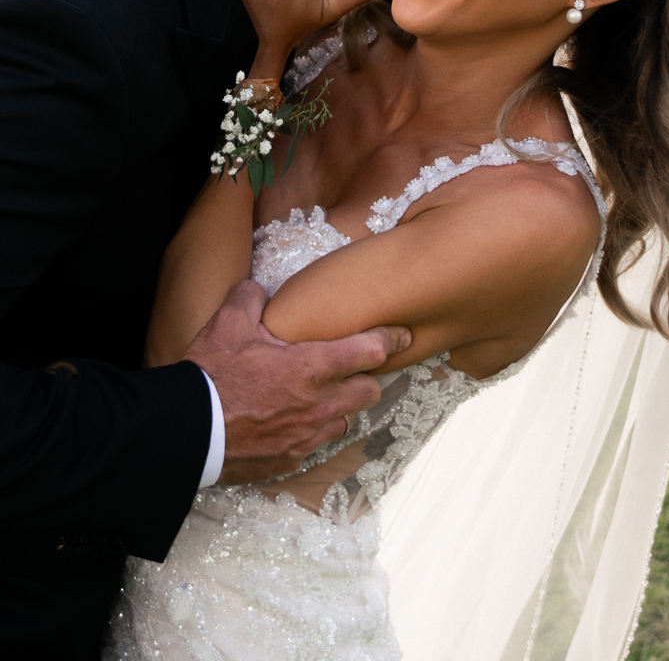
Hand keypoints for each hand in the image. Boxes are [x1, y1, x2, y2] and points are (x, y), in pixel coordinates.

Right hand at [184, 281, 411, 483]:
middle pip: (370, 391)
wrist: (187, 432)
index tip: (401, 334)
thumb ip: (249, 297)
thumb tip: (257, 289)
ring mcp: (307, 436)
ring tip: (320, 395)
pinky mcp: (291, 460)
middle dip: (367, 377)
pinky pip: (317, 444)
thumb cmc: (211, 375)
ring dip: (339, 406)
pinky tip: (293, 421)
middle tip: (354, 367)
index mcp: (312, 366)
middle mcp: (320, 404)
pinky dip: (312, 431)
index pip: (371, 350)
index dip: (390, 338)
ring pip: (346, 419)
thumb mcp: (228, 323)